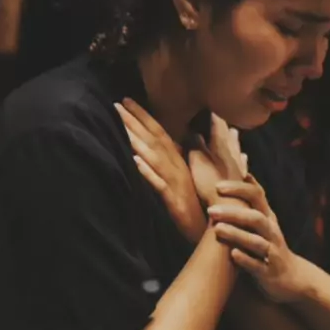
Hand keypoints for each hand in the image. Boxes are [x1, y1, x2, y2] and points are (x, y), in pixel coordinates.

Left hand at [114, 99, 205, 243]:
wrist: (212, 229)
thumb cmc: (200, 204)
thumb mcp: (191, 177)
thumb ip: (187, 156)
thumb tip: (187, 137)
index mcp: (179, 160)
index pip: (159, 131)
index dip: (143, 115)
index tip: (126, 100)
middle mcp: (177, 166)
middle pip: (154, 139)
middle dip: (135, 120)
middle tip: (117, 103)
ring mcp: (175, 181)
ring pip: (154, 156)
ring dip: (137, 140)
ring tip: (121, 125)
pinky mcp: (172, 199)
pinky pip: (158, 184)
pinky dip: (147, 172)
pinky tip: (134, 161)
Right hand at [188, 114, 246, 207]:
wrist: (231, 208)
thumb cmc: (211, 184)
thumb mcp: (197, 161)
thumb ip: (195, 144)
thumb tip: (193, 129)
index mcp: (220, 146)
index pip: (217, 126)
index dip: (214, 116)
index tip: (212, 107)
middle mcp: (231, 154)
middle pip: (228, 137)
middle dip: (225, 126)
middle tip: (224, 117)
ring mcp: (239, 167)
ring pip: (236, 149)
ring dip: (234, 140)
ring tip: (235, 132)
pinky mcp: (242, 180)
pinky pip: (242, 163)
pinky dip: (241, 157)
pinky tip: (243, 157)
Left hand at [207, 175, 307, 302]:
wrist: (291, 277)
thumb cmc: (269, 244)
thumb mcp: (264, 220)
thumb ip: (252, 199)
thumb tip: (243, 171)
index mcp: (267, 216)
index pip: (256, 195)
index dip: (239, 189)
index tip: (217, 186)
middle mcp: (271, 231)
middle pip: (255, 217)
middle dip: (234, 212)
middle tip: (211, 210)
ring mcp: (271, 251)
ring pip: (256, 241)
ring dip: (237, 234)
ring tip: (217, 230)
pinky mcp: (268, 272)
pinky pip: (258, 265)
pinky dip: (246, 260)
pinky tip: (232, 254)